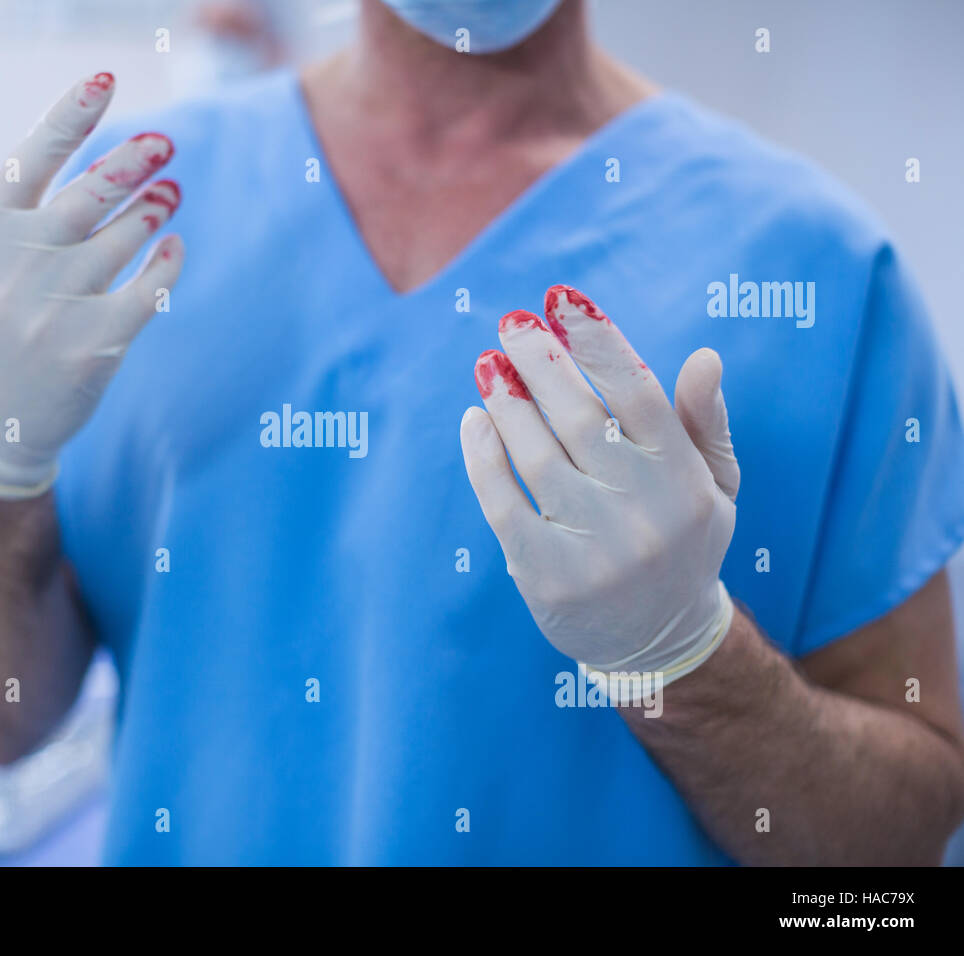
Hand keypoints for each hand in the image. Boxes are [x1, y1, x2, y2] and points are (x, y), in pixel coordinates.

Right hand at [0, 73, 183, 498]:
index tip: (107, 81)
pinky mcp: (95, 345)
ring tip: (169, 195)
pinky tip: (173, 246)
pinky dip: (167, 263)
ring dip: (154, 210)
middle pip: (89, 193)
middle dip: (133, 162)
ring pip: (124, 238)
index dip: (71, 116)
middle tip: (164, 144)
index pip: (32, 159)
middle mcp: (19, 264)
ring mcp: (57, 306)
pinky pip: (149, 290)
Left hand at [459, 286, 738, 684]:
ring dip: (505, 401)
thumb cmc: (680, 541)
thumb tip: (704, 357)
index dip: (598, 340)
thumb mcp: (712, 486)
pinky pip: (502, 502)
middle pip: (578, 417)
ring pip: (535, 455)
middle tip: (510, 323)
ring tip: (488, 365)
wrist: (654, 641)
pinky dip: (482, 456)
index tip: (562, 299)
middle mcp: (643, 512)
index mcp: (685, 480)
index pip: (638, 393)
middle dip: (539, 360)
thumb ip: (704, 422)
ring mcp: (594, 548)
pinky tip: (474, 421)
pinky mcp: (547, 576)